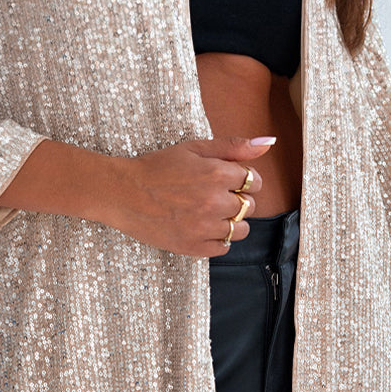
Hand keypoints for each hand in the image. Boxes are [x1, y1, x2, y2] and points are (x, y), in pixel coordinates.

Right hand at [108, 136, 274, 255]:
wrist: (122, 193)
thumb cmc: (156, 167)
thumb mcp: (194, 148)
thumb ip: (233, 146)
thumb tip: (268, 142)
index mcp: (217, 174)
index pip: (254, 182)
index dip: (244, 181)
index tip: (229, 182)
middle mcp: (215, 202)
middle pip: (249, 207)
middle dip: (238, 201)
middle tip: (214, 196)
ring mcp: (205, 227)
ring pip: (241, 230)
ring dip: (231, 222)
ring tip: (210, 214)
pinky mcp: (193, 247)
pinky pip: (223, 248)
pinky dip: (218, 240)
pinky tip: (202, 228)